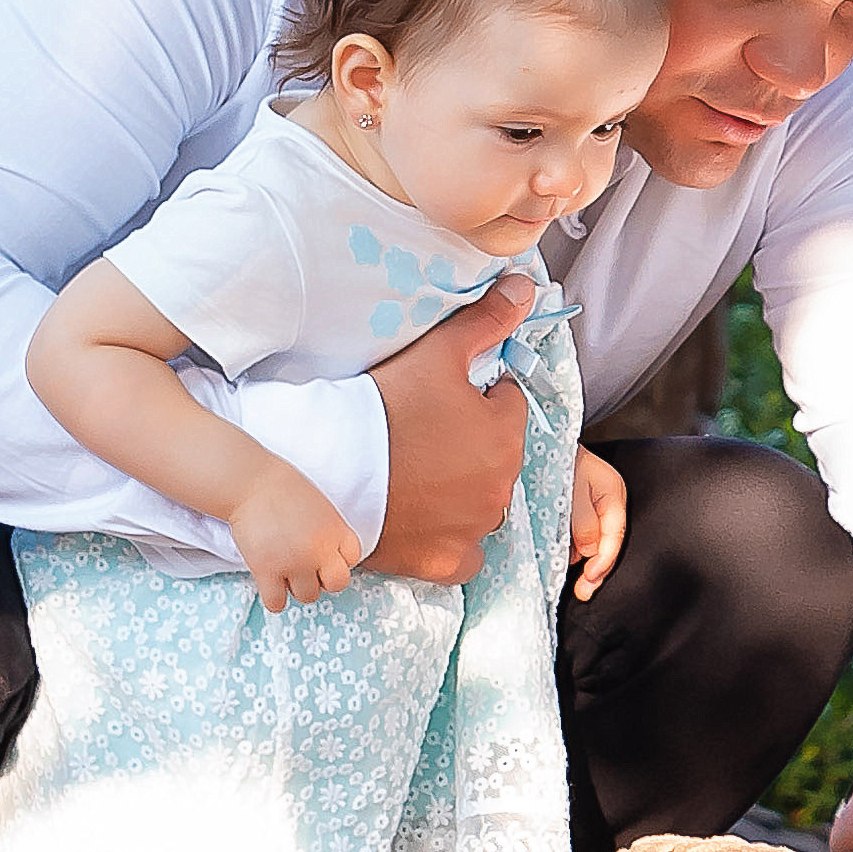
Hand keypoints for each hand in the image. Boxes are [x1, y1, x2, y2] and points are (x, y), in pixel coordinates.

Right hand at [230, 462, 361, 614]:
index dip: (337, 557)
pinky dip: (274, 598)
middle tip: (306, 566)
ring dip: (297, 587)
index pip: (353, 558)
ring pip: (308, 596)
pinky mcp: (266, 571)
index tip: (322, 551)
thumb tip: (326, 555)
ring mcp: (294, 563)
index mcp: (336, 530)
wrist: (250, 482)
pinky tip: (269, 582)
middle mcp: (320, 550)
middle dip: (323, 578)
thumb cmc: (282, 488)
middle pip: (336, 584)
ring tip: (283, 569)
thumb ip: (328, 530)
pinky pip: (277, 604)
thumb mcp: (320, 505)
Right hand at [364, 278, 531, 581]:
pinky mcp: (445, 562)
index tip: (436, 402)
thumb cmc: (380, 408)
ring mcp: (474, 529)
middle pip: (494, 456)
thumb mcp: (435, 353)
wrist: (326, 470)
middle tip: (421, 437)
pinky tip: (422, 517)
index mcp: (504, 435)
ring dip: (460, 490)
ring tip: (415, 473)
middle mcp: (500, 487)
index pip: (504, 406)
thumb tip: (526, 288)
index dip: (472, 399)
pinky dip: (449, 538)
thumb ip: (485, 321)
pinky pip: (464, 553)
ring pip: (480, 503)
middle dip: (469, 446)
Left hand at [569, 446, 628, 599]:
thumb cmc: (554, 459)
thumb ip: (581, 518)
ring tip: (571, 581)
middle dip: (595, 570)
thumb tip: (588, 550)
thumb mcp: (571, 486)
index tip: (590, 579)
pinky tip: (561, 563)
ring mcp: (591, 511)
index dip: (604, 561)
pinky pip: (578, 540)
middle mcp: (606, 504)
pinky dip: (571, 554)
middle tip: (583, 592)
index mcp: (612, 492)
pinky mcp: (575, 515)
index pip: (615, 535)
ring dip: (580, 563)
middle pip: (606, 545)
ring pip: (591, 546)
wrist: (536, 442)